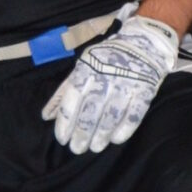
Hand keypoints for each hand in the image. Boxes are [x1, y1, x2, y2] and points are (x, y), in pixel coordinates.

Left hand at [40, 12, 181, 154]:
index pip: (73, 99)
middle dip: (82, 133)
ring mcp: (127, 83)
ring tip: (95, 147)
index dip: (66, 122)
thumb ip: (64, 91)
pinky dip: (125, 128)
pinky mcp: (145, 89)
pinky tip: (115, 139)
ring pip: (111, 115)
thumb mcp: (82, 67)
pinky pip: (134, 113)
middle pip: (91, 111)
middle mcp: (106, 76)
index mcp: (87, 69)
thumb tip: (46, 116)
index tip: (62, 139)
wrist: (144, 42)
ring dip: (101, 135)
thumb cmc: (107, 57)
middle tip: (77, 148)